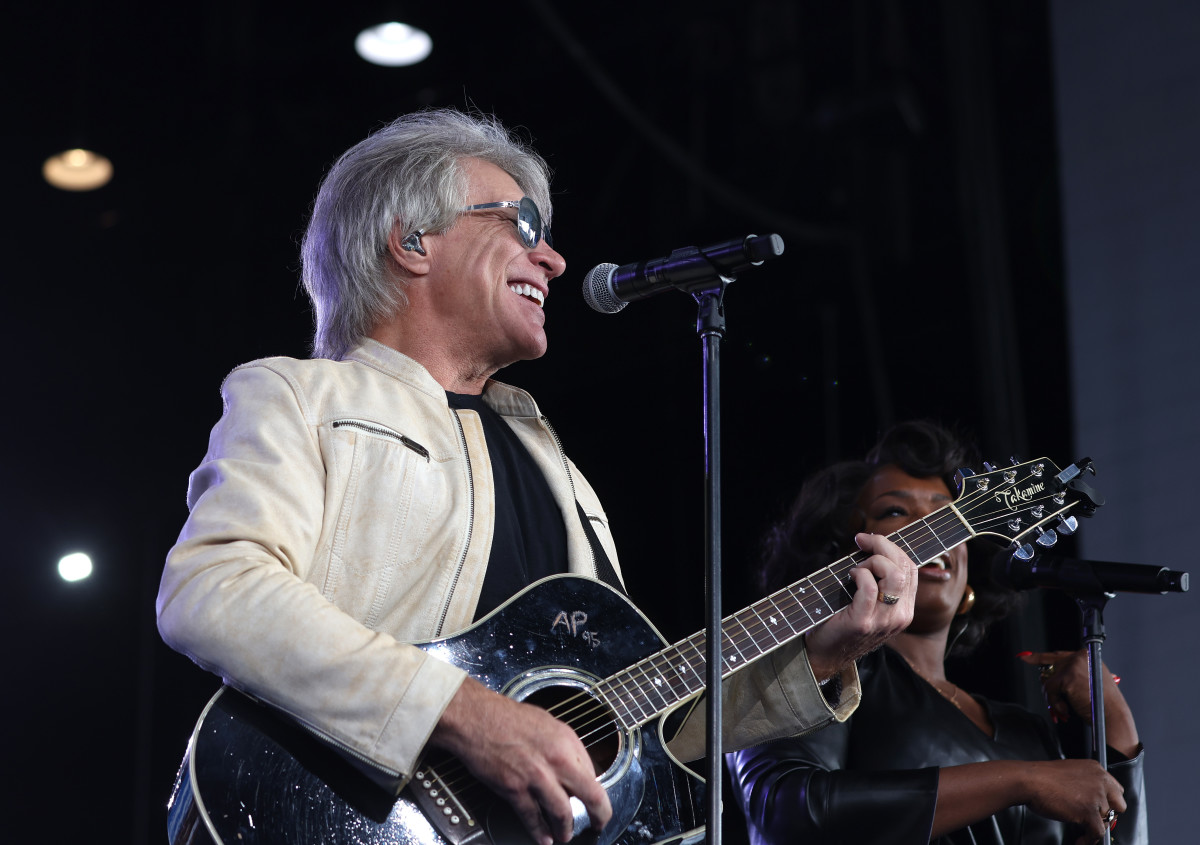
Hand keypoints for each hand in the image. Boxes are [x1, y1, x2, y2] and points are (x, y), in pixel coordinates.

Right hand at [429, 677, 611, 844]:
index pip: (592, 772)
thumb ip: (563, 746)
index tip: (591, 797)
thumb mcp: (546, 723)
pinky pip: (532, 818)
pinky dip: (539, 833)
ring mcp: (536, 776)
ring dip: (566, 829)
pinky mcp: (514, 789)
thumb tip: (573, 765)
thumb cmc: (506, 716)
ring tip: (565, 835)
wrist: (476, 717)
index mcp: (567, 741)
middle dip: (600, 816)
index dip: (591, 787)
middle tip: (598, 824)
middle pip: (591, 796)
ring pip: (562, 813)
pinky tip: (543, 838)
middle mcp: (557, 759)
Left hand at [804, 532, 916, 680]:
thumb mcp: (869, 602)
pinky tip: (850, 576)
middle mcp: (900, 616)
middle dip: (883, 546)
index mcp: (904, 609)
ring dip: (872, 561)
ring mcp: (884, 621)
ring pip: (893, 575)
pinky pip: (870, 588)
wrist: (825, 654)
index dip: (892, 547)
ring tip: (857, 567)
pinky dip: (859, 574)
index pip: (911, 569)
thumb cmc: (842, 620)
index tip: (870, 539)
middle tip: (861, 543)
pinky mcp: (863, 622)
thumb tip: (871, 545)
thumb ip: (878, 580)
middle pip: (904, 567)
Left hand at [1018, 649, 1139, 755]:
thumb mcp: (1090, 683)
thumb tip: (1050, 677)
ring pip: (1048, 680)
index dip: (1040, 657)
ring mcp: (1073, 666)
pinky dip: (1055, 702)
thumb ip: (1073, 675)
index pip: (1059, 655)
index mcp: (1088, 657)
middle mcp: (1080, 657)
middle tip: (1048, 696)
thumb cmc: (1103, 705)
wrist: (1112, 716)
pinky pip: (1049, 689)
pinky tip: (1066, 709)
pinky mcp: (1067, 677)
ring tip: (1064, 708)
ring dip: (1053, 697)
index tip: (1025, 657)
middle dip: (1047, 684)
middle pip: (1050, 666)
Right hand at [1022, 758, 1126, 844]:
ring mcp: (1096, 797)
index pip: (1116, 789)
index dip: (1108, 801)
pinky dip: (1089, 839)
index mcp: (1096, 769)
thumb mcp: (1070, 772)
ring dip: (1094, 826)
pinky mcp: (1089, 812)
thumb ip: (1085, 782)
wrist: (1029, 780)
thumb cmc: (1042, 777)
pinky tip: (1081, 840)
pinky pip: (1097, 833)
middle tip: (1093, 818)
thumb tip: (1090, 798)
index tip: (1101, 808)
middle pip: (1119, 805)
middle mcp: (1100, 781)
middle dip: (1107, 813)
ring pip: (1106, 820)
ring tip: (1082, 830)